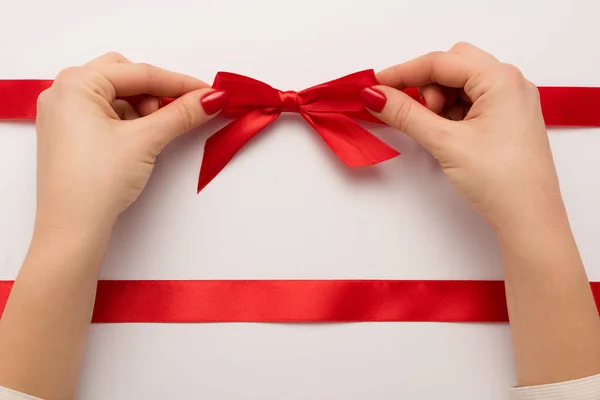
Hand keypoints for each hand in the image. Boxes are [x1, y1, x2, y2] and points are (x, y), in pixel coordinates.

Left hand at [35, 52, 227, 232]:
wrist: (72, 229)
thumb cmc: (98, 180)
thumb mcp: (145, 140)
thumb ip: (181, 114)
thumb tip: (213, 98)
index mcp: (75, 83)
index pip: (139, 72)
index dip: (179, 83)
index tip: (210, 93)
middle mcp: (63, 92)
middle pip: (124, 77)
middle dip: (155, 93)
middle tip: (177, 114)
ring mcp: (63, 115)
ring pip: (116, 96)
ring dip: (143, 108)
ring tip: (155, 134)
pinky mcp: (70, 136)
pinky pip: (106, 115)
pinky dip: (129, 122)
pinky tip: (140, 141)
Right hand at [361, 43, 562, 230]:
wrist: (529, 219)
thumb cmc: (499, 180)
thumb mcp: (446, 142)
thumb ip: (406, 114)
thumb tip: (375, 95)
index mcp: (501, 79)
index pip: (441, 62)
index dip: (404, 71)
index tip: (374, 85)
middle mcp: (510, 83)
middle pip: (453, 66)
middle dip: (425, 85)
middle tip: (410, 112)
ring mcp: (510, 102)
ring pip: (461, 85)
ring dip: (438, 101)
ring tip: (433, 131)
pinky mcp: (507, 121)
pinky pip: (471, 103)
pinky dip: (450, 113)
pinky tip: (444, 135)